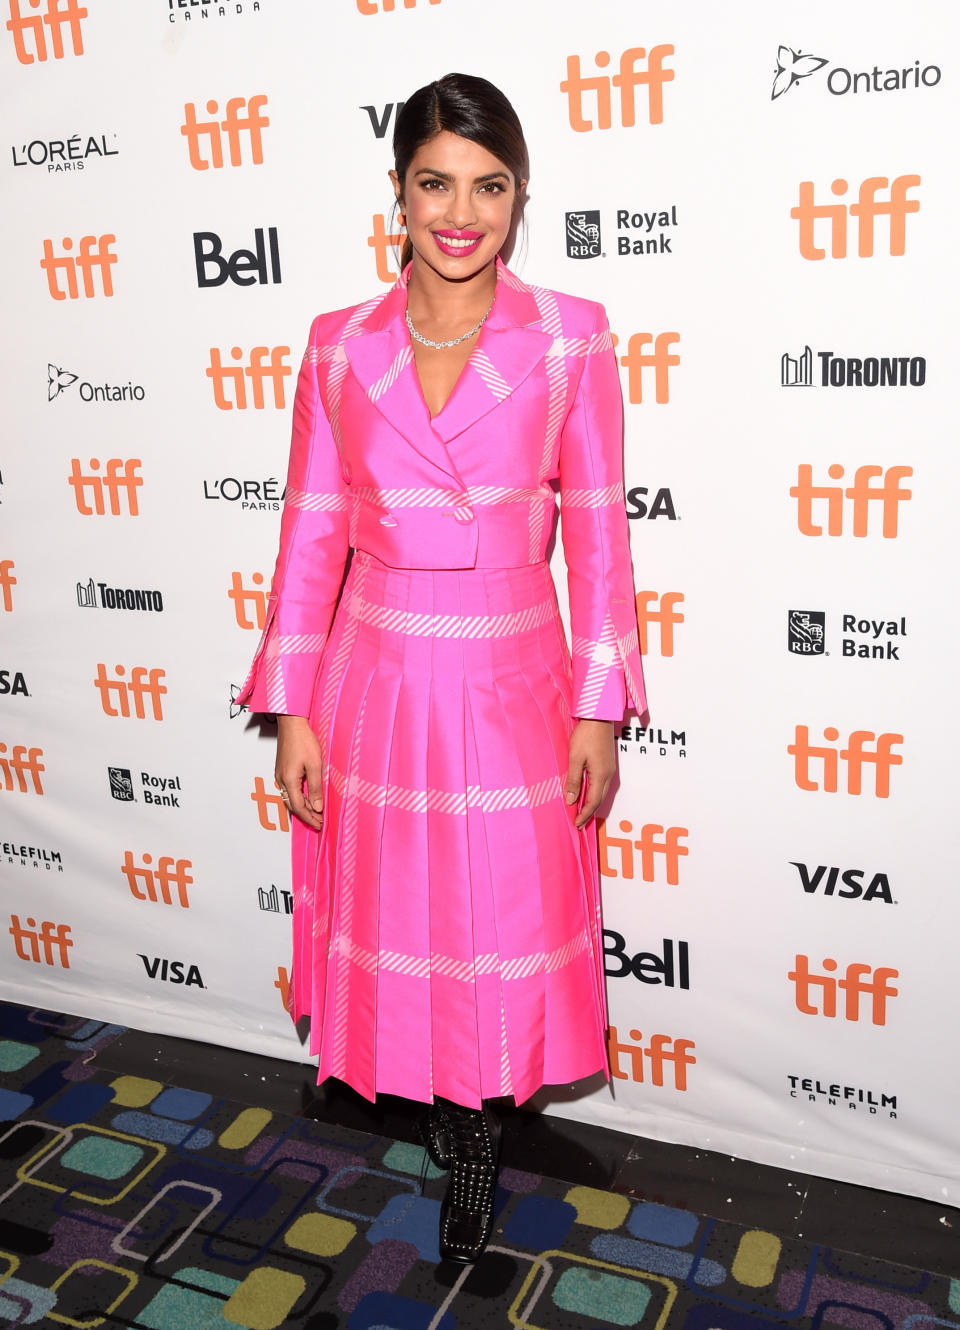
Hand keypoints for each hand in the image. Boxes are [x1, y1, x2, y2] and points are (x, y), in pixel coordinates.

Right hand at [275, 715, 324, 829]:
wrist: (291, 724)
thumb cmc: (303, 741)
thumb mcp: (315, 765)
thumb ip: (315, 787)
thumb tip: (317, 807)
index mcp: (289, 780)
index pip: (298, 807)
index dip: (309, 818)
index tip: (319, 825)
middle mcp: (281, 780)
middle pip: (292, 805)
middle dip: (306, 815)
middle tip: (319, 822)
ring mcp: (280, 774)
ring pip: (290, 797)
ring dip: (302, 807)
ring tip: (315, 813)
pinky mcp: (282, 769)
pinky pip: (289, 789)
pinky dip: (298, 797)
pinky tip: (307, 798)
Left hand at [565, 719, 616, 828]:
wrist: (599, 717)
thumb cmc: (586, 735)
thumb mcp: (575, 758)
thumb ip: (574, 780)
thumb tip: (571, 800)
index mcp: (601, 775)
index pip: (593, 801)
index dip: (584, 814)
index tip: (576, 824)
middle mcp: (608, 775)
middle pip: (599, 799)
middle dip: (588, 812)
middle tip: (578, 823)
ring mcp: (610, 769)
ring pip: (601, 792)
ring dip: (591, 803)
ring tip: (581, 811)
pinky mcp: (607, 764)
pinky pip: (601, 784)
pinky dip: (594, 793)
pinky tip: (586, 794)